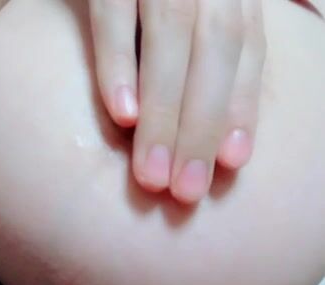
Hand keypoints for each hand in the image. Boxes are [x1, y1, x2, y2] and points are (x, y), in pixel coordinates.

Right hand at [89, 0, 265, 203]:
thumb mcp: (183, 18)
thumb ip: (202, 60)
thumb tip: (223, 145)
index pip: (246, 48)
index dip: (242, 106)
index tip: (231, 164)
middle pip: (215, 47)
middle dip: (202, 124)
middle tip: (186, 192)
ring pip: (170, 34)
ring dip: (163, 112)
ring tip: (152, 174)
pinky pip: (112, 10)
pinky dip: (118, 63)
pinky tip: (121, 115)